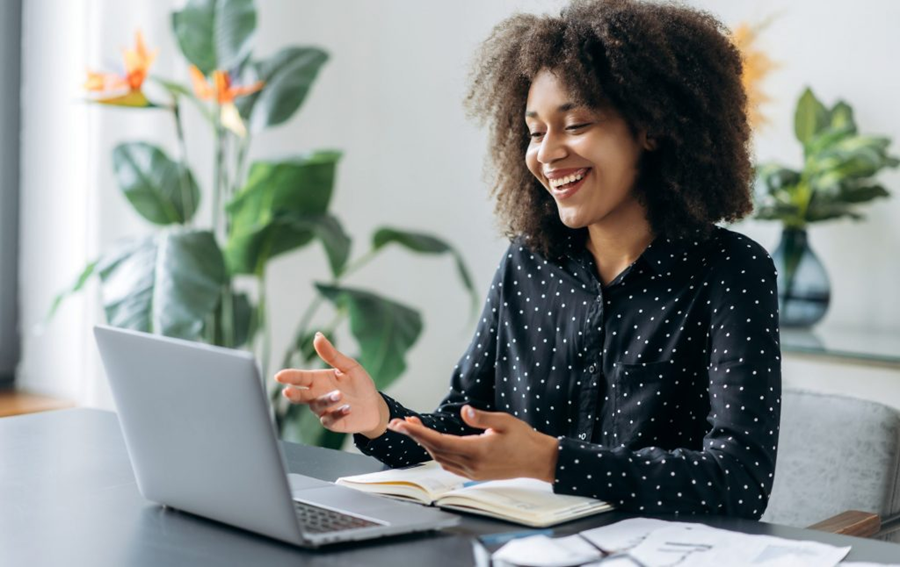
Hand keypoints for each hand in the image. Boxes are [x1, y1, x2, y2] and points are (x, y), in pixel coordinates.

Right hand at [274, 333, 388, 437]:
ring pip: (317, 405)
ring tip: (339, 394)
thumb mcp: (348, 366)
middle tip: (287, 391)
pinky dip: (338, 413)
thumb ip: (332, 354)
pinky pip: (331, 419)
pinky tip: (347, 408)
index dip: (289, 376)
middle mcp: (317, 395)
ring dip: (327, 399)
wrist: (373, 406)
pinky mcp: (333, 422)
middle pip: (300, 395)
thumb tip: (318, 336)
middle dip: (293, 394)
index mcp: (318, 380)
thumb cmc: (359, 384)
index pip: (300, 377)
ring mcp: (324, 410)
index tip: (279, 375)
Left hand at [387, 405, 558, 481]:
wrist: (538, 461)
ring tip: (413, 428)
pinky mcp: (474, 475)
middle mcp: (470, 465)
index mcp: (476, 451)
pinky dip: (436, 452)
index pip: (439, 441)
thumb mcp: (505, 422)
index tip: (402, 424)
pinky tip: (432, 442)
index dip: (418, 432)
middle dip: (415, 436)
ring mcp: (471, 472)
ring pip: (440, 458)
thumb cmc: (523, 438)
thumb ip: (482, 418)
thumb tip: (464, 411)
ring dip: (425, 444)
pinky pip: (448, 464)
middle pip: (434, 450)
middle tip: (399, 423)